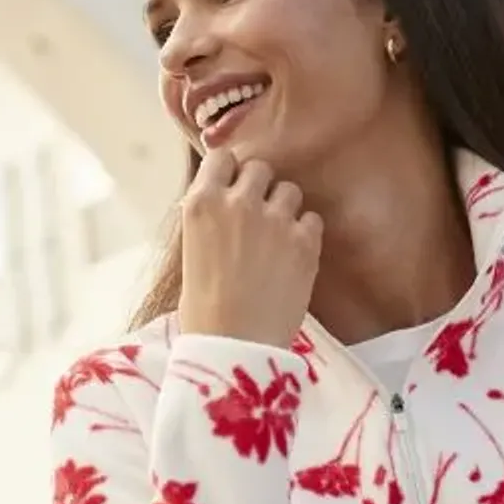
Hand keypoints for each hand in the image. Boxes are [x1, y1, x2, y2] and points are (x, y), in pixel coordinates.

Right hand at [176, 151, 322, 347]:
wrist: (234, 346)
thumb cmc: (204, 310)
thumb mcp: (191, 253)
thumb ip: (209, 220)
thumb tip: (223, 204)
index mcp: (201, 204)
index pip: (222, 157)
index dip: (230, 172)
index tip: (233, 187)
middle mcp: (239, 202)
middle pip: (259, 168)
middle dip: (260, 188)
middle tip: (258, 217)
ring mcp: (275, 219)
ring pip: (289, 190)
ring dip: (285, 208)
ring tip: (278, 239)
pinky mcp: (305, 241)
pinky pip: (313, 218)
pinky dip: (306, 233)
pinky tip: (295, 256)